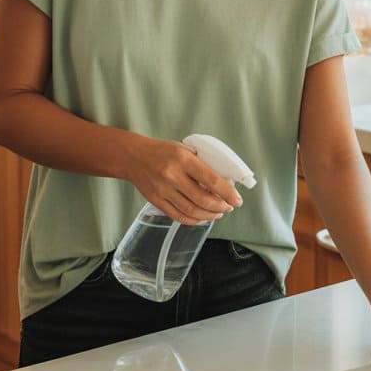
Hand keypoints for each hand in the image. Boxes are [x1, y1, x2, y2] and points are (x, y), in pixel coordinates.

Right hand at [127, 136, 242, 224]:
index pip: (211, 180)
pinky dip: (193, 220)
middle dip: (220, 207)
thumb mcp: (185, 149)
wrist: (133, 157)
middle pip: (202, 199)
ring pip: (191, 211)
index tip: (237, 199)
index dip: (227, 193)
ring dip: (209, 215)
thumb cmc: (162, 151)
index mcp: (183, 159)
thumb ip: (201, 164)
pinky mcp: (156, 201)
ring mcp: (163, 190)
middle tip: (228, 207)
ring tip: (218, 213)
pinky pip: (178, 216)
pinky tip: (202, 217)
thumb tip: (223, 181)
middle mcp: (172, 176)